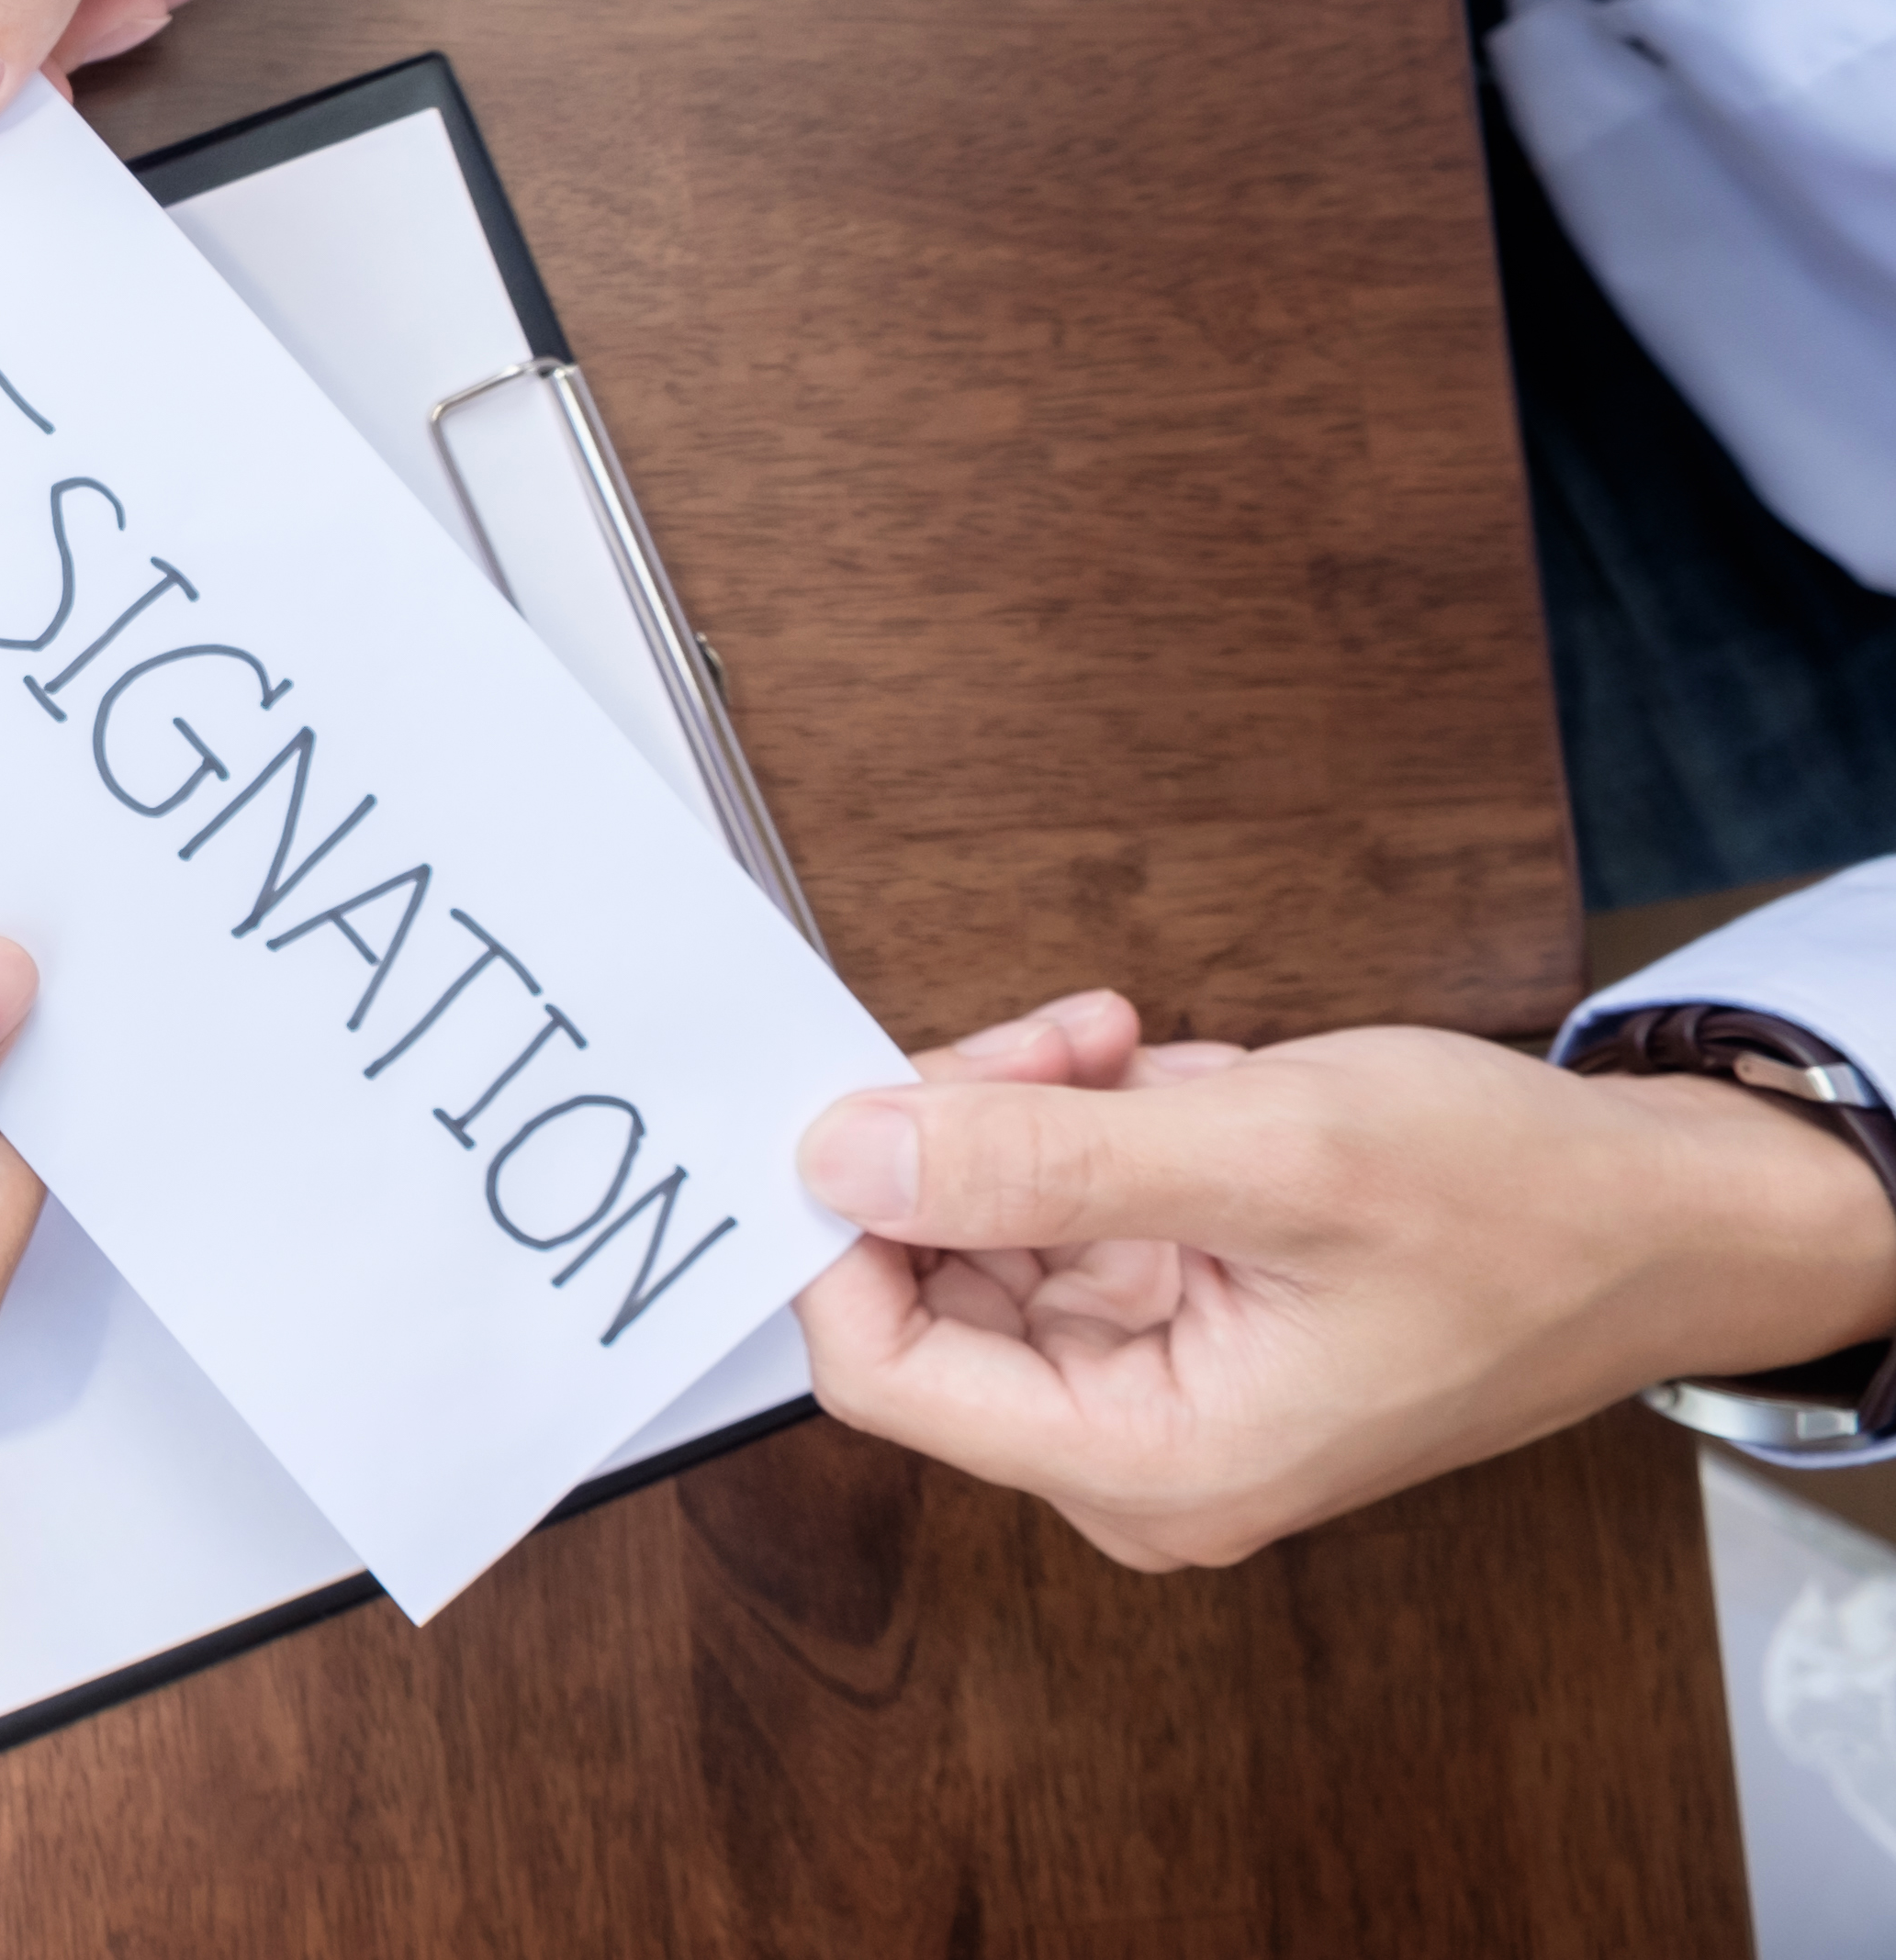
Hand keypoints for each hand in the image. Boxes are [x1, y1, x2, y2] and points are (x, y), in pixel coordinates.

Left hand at [791, 989, 1895, 1568]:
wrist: (1660, 1216)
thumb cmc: (1521, 1212)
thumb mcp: (1273, 1156)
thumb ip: (1045, 1160)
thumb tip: (849, 1155)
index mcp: (1149, 1463)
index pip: (881, 1372)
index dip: (845, 1231)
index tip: (864, 1099)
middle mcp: (1131, 1446)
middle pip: (923, 1281)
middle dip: (962, 1137)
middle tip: (1056, 1043)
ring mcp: (1148, 1377)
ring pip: (981, 1225)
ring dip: (1034, 1112)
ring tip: (1138, 1054)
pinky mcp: (1170, 1311)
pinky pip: (1058, 1205)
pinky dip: (1090, 1121)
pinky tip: (1169, 1080)